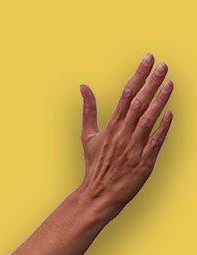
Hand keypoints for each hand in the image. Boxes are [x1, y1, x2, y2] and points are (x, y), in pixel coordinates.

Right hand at [78, 53, 174, 218]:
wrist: (97, 195)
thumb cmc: (96, 165)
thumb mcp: (88, 137)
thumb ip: (88, 110)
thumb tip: (83, 87)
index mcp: (111, 127)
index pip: (126, 95)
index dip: (138, 75)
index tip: (148, 59)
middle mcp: (122, 135)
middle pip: (138, 103)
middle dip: (151, 82)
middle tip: (163, 65)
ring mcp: (133, 148)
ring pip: (147, 120)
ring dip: (159, 101)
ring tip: (170, 82)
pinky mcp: (143, 162)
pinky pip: (154, 142)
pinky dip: (162, 128)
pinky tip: (170, 113)